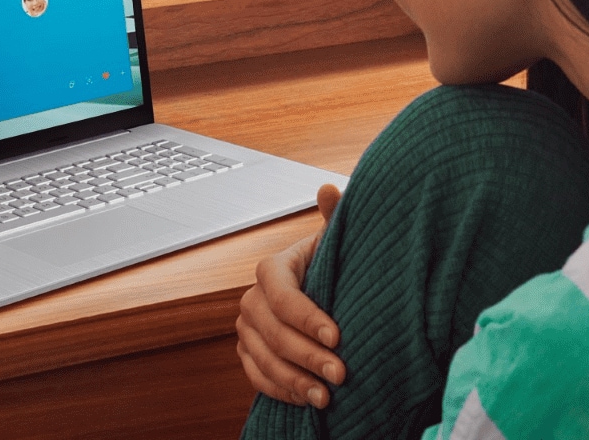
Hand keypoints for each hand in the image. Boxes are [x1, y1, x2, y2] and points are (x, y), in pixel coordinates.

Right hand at [237, 183, 344, 407]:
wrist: (326, 295)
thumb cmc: (335, 267)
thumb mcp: (338, 243)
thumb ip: (336, 217)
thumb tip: (328, 188)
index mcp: (272, 269)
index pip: (283, 294)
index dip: (307, 316)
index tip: (337, 335)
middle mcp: (252, 300)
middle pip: (273, 332)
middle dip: (307, 355)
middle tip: (341, 374)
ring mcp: (247, 330)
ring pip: (263, 359)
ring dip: (295, 380)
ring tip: (327, 396)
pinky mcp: (248, 354)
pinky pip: (257, 377)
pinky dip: (281, 392)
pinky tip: (308, 401)